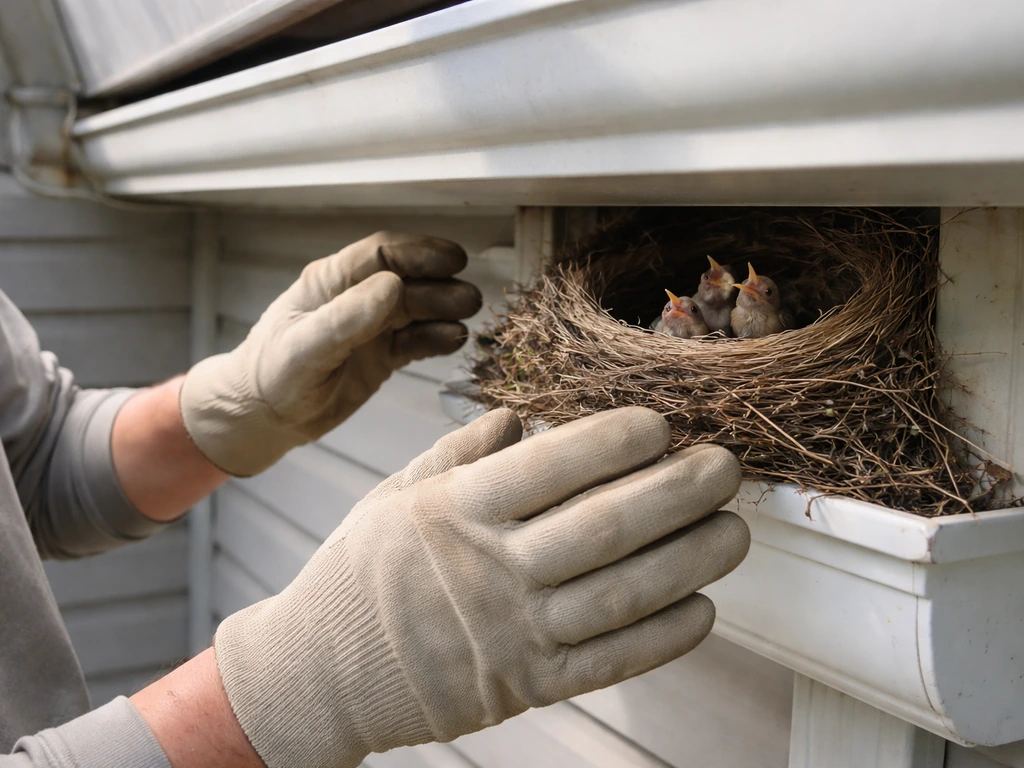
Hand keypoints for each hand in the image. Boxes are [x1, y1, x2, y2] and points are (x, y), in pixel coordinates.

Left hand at [179, 231, 480, 475]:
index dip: (419, 253)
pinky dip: (436, 339)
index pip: (381, 255)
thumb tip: (395, 285)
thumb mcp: (306, 347)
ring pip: (416, 310)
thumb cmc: (272, 374)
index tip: (453, 260)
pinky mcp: (381, 355)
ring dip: (443, 310)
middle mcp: (355, 298)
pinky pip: (415, 341)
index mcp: (330, 282)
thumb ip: (347, 318)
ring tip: (469, 316)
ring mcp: (370, 327)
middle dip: (440, 285)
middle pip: (407, 281)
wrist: (262, 416)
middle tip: (471, 298)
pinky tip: (455, 340)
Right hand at [213, 407, 749, 767]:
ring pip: (620, 594)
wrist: (322, 672)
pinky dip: (662, 637)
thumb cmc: (362, 572)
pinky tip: (703, 607)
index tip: (661, 422)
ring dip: (689, 561)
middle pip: (603, 526)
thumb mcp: (395, 494)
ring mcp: (512, 633)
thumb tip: (519, 414)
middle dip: (676, 491)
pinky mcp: (525, 685)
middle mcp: (491, 570)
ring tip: (735, 530)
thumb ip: (459, 452)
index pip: (551, 467)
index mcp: (457, 511)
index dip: (613, 442)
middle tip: (726, 466)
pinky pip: (607, 662)